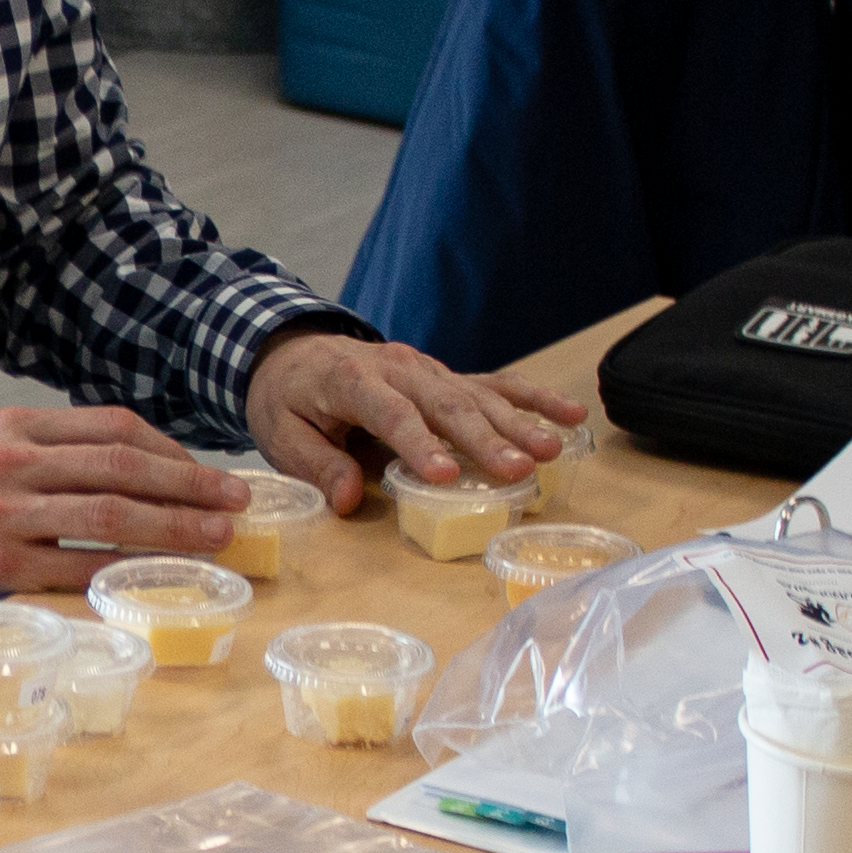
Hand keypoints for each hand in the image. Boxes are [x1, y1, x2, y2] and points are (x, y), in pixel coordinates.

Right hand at [0, 404, 241, 606]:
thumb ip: (60, 453)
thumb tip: (157, 470)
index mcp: (15, 425)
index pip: (112, 427)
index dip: (172, 451)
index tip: (210, 475)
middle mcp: (10, 462)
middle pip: (120, 466)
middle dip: (189, 485)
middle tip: (236, 502)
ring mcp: (3, 515)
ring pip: (110, 515)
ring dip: (174, 527)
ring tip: (217, 537)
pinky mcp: (1, 566)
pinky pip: (82, 567)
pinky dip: (129, 570)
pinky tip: (163, 573)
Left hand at [242, 331, 581, 508]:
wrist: (293, 351)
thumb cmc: (288, 400)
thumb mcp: (280, 435)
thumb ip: (316, 465)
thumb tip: (349, 501)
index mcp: (352, 381)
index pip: (391, 414)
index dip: (418, 444)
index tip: (444, 475)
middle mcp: (399, 368)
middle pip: (446, 405)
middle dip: (485, 438)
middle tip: (520, 469)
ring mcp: (428, 369)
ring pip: (477, 395)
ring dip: (517, 423)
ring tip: (552, 451)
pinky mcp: (447, 376)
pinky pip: (495, 384)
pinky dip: (533, 397)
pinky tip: (571, 414)